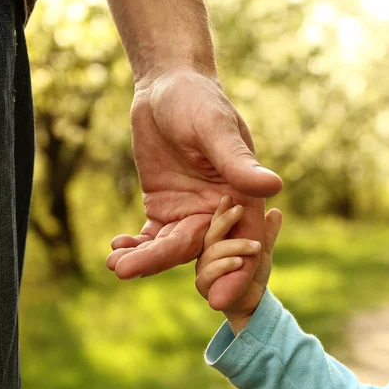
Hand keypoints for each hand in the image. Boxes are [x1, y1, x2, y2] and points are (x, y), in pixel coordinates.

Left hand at [106, 68, 281, 309]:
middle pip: (198, 251)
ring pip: (169, 248)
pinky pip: (151, 237)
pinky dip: (135, 246)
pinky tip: (116, 247)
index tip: (216, 301)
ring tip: (114, 264)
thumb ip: (238, 161)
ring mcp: (189, 213)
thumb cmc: (198, 100)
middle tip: (128, 272)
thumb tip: (274, 187)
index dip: (235, 273)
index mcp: (242, 197)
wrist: (166, 88)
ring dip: (143, 258)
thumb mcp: (215, 128)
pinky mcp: (163, 209)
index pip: (243, 243)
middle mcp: (218, 212)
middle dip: (162, 263)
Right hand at [195, 195, 281, 334]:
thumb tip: (275, 211)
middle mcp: (206, 253)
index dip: (221, 210)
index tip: (229, 197)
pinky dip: (225, 266)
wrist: (252, 303)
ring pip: (213, 252)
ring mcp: (202, 269)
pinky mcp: (203, 284)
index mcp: (217, 243)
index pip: (216, 223)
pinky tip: (239, 262)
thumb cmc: (252, 276)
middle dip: (225, 220)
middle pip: (212, 233)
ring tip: (254, 247)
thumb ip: (267, 234)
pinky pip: (210, 272)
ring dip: (235, 247)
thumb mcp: (262, 253)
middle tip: (240, 210)